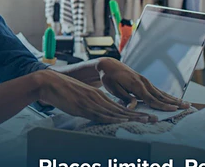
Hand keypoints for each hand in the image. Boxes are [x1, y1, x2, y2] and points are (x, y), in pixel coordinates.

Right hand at [33, 70, 153, 122]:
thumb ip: (90, 104)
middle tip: (154, 119)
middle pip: (122, 110)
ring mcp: (92, 103)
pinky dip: (114, 118)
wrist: (50, 83)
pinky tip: (124, 120)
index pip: (119, 106)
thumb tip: (96, 111)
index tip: (146, 116)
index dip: (134, 112)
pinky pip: (102, 114)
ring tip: (146, 121)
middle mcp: (98, 99)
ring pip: (116, 112)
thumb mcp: (80, 98)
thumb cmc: (62, 91)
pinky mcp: (84, 107)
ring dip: (132, 117)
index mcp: (98, 96)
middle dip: (139, 115)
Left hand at [96, 57, 190, 110]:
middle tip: (188, 107)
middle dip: (175, 102)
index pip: (151, 99)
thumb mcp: (113, 88)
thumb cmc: (109, 78)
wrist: (109, 65)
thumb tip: (132, 107)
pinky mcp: (145, 82)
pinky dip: (168, 96)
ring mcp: (146, 82)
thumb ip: (124, 98)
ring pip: (162, 93)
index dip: (163, 106)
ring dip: (175, 99)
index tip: (174, 110)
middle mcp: (144, 83)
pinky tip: (175, 100)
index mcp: (136, 85)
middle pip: (161, 96)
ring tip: (187, 104)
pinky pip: (158, 90)